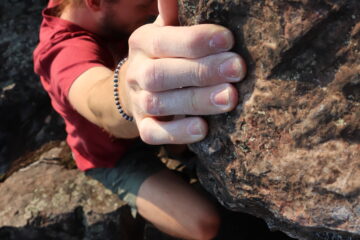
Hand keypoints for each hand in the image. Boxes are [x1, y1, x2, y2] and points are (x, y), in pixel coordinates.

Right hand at [119, 0, 245, 144]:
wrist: (138, 87)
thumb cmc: (167, 53)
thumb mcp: (168, 28)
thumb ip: (175, 13)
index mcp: (143, 42)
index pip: (165, 40)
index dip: (195, 40)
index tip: (228, 39)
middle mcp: (137, 72)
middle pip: (162, 74)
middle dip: (202, 71)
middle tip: (238, 69)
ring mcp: (139, 101)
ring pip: (160, 104)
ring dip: (196, 101)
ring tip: (229, 98)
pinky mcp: (145, 126)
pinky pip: (154, 133)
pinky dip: (177, 132)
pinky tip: (202, 129)